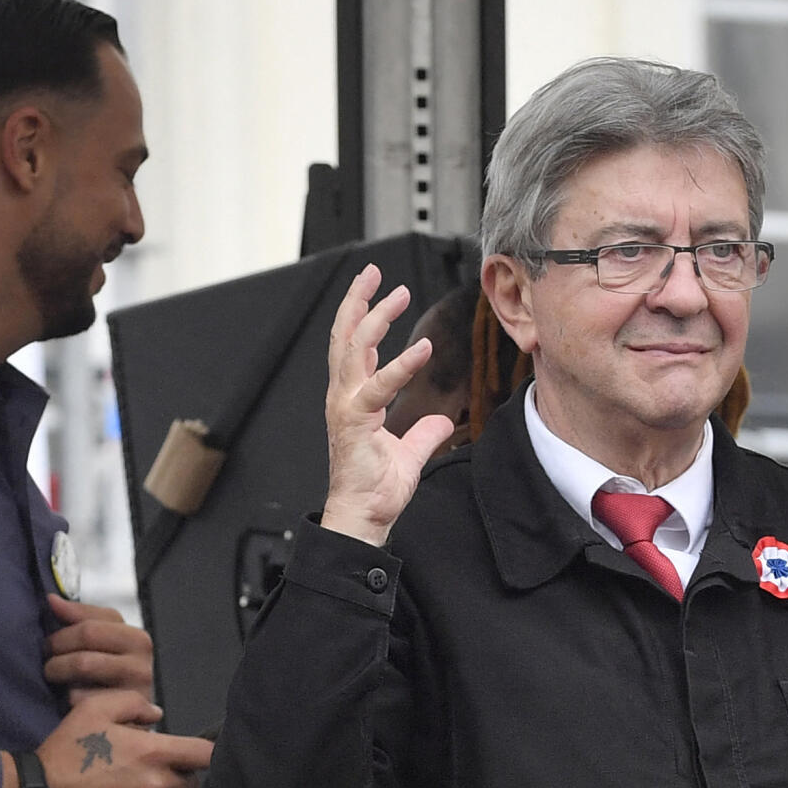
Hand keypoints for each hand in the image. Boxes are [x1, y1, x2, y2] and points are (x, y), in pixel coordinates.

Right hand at [17, 690, 214, 787]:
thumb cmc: (64, 755)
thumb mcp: (93, 711)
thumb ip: (132, 704)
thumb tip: (158, 714)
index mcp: (154, 754)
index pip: (206, 754)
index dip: (204, 752)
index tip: (192, 754)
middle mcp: (159, 787)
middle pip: (191, 782)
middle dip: (176, 775)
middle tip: (147, 773)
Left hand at [43, 593, 153, 700]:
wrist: (126, 722)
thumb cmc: (107, 679)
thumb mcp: (100, 643)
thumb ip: (78, 618)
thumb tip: (51, 600)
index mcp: (137, 638)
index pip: (90, 622)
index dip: (62, 632)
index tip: (52, 643)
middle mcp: (142, 661)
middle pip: (86, 637)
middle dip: (57, 648)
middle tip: (48, 661)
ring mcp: (136, 687)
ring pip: (83, 662)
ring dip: (58, 671)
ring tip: (55, 678)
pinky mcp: (123, 711)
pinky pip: (82, 696)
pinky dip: (68, 700)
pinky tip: (69, 702)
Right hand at [318, 264, 453, 546]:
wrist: (363, 516)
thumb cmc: (376, 490)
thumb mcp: (409, 454)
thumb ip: (424, 434)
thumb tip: (443, 423)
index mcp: (352, 399)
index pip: (353, 347)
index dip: (363, 315)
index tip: (377, 290)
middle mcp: (344, 397)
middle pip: (345, 336)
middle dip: (358, 300)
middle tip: (373, 271)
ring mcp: (346, 407)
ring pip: (354, 349)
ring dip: (375, 317)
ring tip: (395, 293)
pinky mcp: (355, 422)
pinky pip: (378, 387)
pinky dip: (401, 366)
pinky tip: (422, 349)